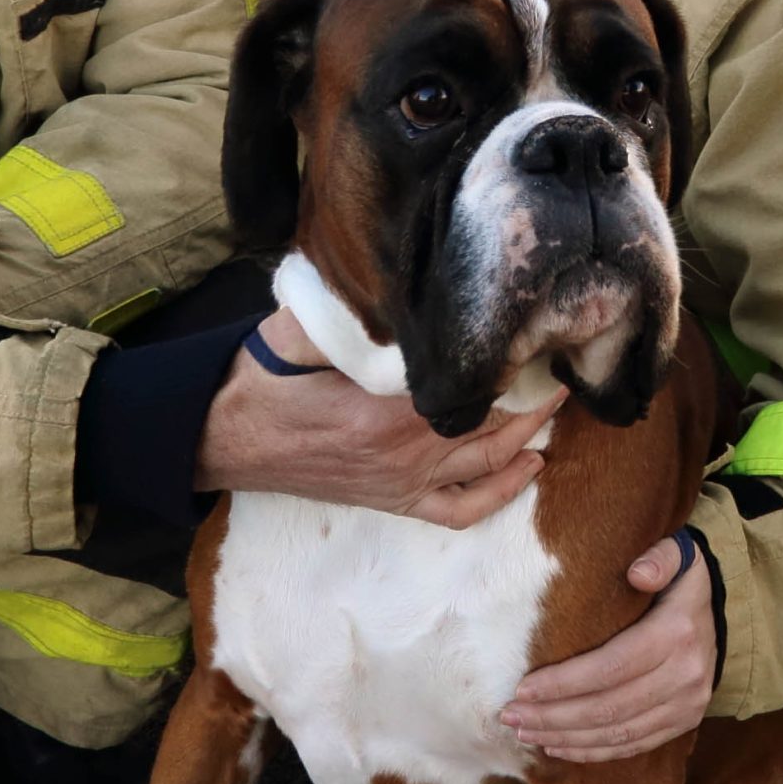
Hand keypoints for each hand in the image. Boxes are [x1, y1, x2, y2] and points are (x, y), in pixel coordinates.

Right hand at [195, 309, 564, 528]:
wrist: (226, 437)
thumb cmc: (263, 378)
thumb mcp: (301, 329)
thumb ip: (347, 309)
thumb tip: (391, 273)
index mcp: (384, 409)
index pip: (467, 384)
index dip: (507, 359)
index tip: (532, 328)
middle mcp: (404, 452)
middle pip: (492, 422)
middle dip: (532, 391)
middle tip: (556, 353)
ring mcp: (403, 482)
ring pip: (488, 463)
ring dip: (529, 433)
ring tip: (556, 400)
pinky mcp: (395, 501)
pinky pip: (461, 510)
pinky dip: (501, 492)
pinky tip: (530, 465)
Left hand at [498, 534, 716, 761]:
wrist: (725, 608)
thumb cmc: (679, 578)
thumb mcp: (677, 553)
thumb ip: (659, 557)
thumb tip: (637, 573)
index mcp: (676, 634)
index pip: (610, 667)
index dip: (564, 683)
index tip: (522, 688)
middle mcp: (686, 675)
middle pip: (609, 708)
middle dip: (554, 716)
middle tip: (510, 717)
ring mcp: (688, 705)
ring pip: (618, 733)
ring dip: (567, 738)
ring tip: (526, 734)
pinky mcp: (685, 722)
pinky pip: (634, 745)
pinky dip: (594, 751)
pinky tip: (559, 748)